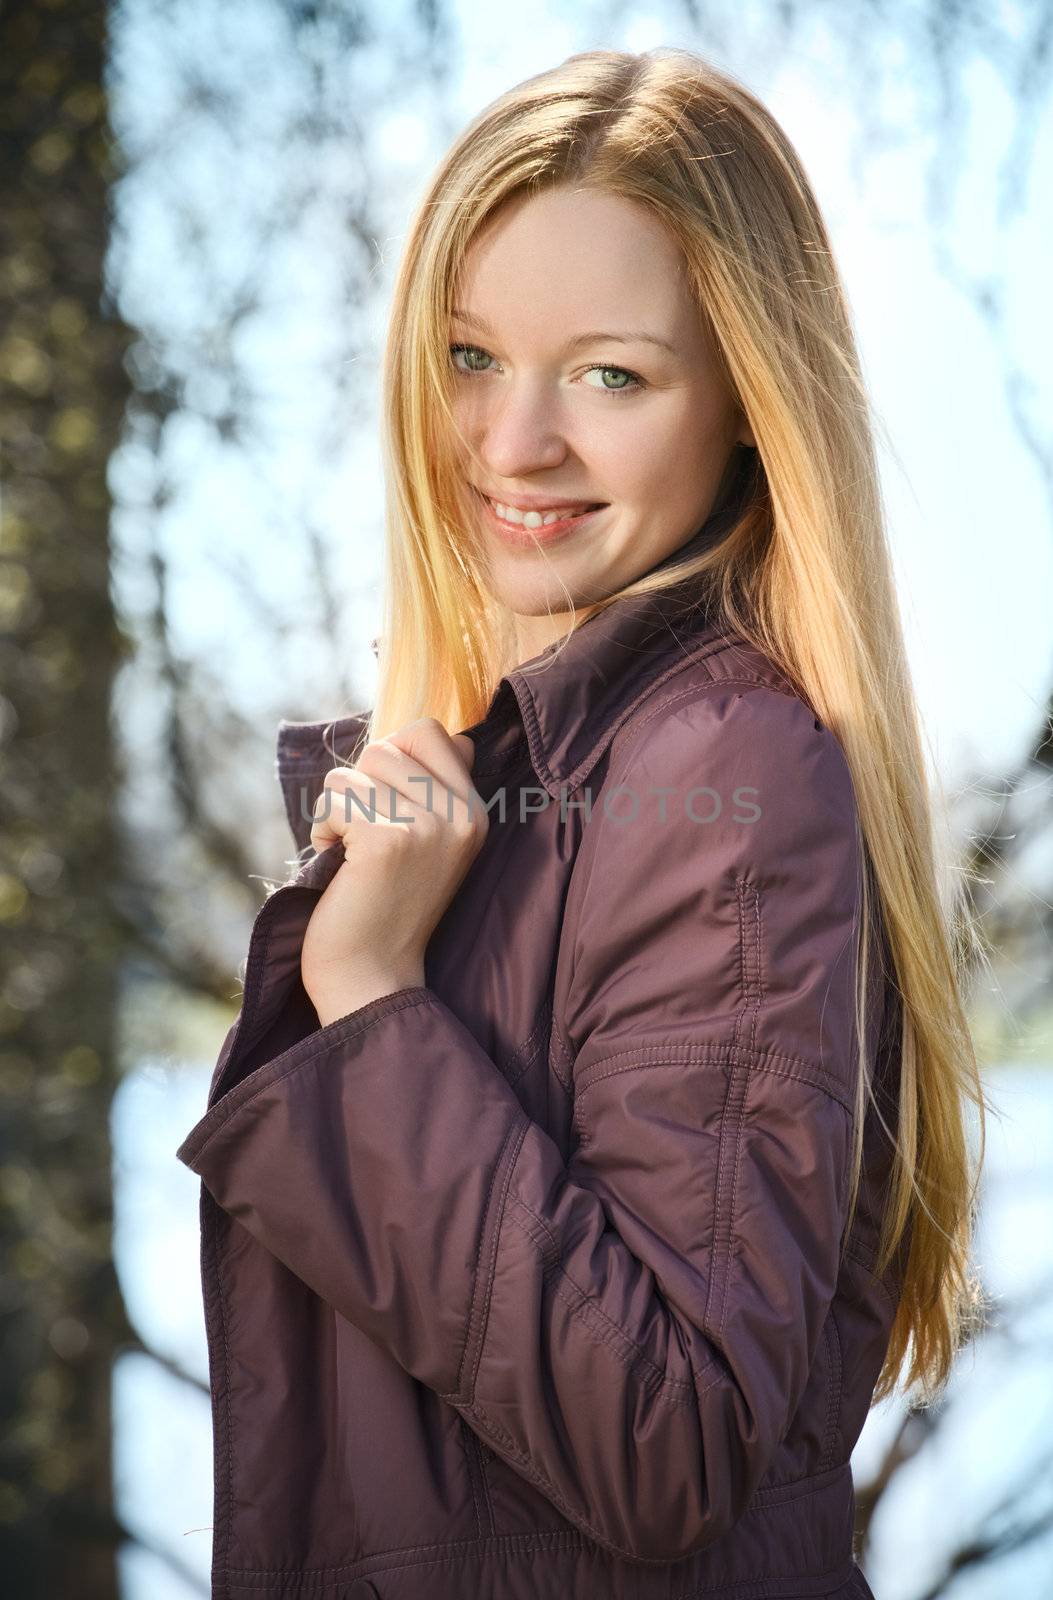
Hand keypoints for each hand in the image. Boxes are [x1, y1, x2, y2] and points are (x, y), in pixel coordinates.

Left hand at [299, 719, 488, 1024]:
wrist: (373, 978)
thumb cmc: (385, 907)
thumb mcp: (430, 842)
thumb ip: (433, 788)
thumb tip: (436, 734)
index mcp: (475, 813)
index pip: (430, 732)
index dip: (391, 763)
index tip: (386, 812)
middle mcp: (461, 815)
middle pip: (386, 746)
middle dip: (359, 788)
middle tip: (363, 838)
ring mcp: (429, 826)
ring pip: (354, 770)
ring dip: (337, 810)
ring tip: (351, 854)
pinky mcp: (389, 839)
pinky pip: (334, 796)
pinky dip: (323, 829)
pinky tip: (338, 865)